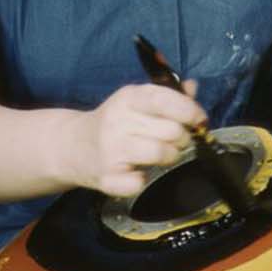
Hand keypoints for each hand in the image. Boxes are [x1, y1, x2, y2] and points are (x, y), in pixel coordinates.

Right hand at [72, 80, 205, 196]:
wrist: (71, 146)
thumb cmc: (115, 124)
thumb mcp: (137, 102)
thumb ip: (167, 96)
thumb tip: (193, 87)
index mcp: (128, 98)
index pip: (163, 99)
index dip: (189, 110)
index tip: (200, 119)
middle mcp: (118, 121)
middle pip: (171, 130)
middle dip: (182, 138)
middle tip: (174, 140)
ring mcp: (111, 149)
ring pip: (161, 154)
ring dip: (169, 157)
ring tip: (159, 155)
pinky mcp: (107, 176)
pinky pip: (139, 182)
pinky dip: (143, 180)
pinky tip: (136, 171)